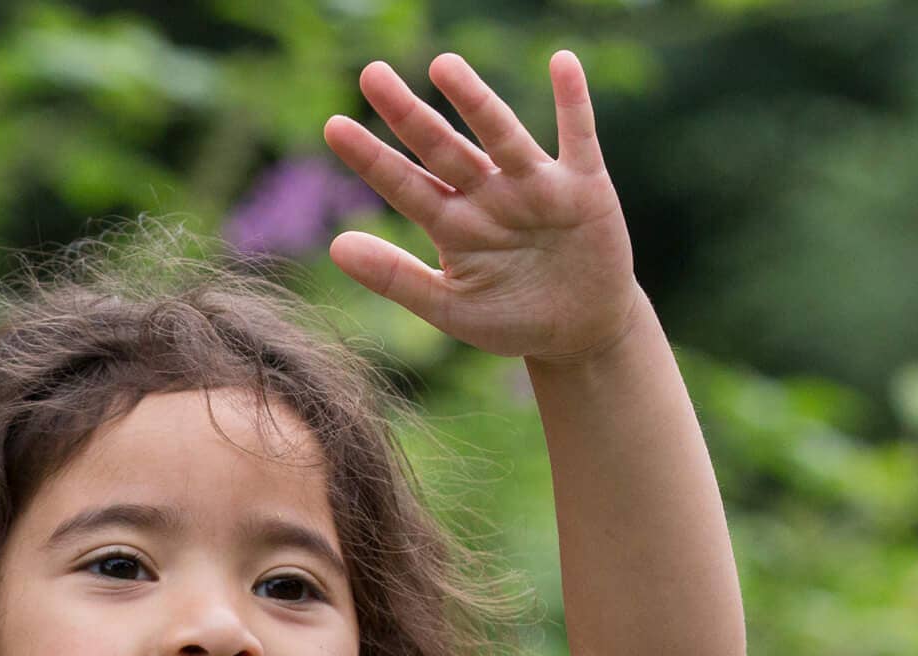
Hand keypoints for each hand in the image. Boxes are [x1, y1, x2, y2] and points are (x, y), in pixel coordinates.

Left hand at [322, 51, 640, 365]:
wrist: (580, 331)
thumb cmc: (511, 318)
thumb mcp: (448, 306)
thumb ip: (395, 277)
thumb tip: (335, 246)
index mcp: (453, 225)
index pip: (404, 186)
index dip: (371, 159)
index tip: (333, 126)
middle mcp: (488, 196)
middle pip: (443, 150)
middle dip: (408, 116)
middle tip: (371, 75)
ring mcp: (534, 187)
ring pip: (500, 136)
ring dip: (474, 102)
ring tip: (442, 67)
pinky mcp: (584, 187)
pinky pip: (578, 137)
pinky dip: (573, 102)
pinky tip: (562, 63)